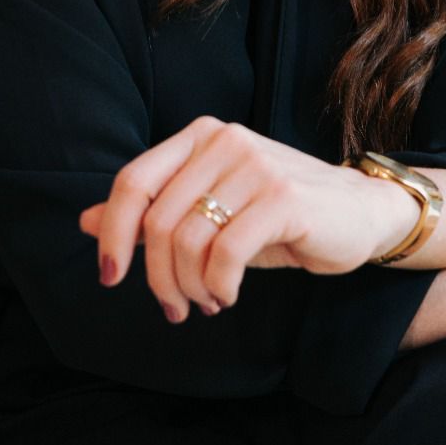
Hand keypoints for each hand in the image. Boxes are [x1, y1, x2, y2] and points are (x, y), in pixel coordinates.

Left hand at [77, 116, 393, 320]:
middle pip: (157, 220)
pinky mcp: (284, 197)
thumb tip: (84, 222)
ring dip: (190, 287)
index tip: (109, 276)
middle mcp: (225, 141)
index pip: (132, 181)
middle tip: (175, 308)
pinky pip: (226, 253)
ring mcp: (256, 165)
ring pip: (189, 240)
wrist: (361, 213)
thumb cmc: (279, 215)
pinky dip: (219, 286)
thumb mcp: (211, 210)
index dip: (111, 233)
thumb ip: (152, 213)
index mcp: (201, 136)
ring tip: (207, 302)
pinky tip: (229, 295)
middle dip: (157, 277)